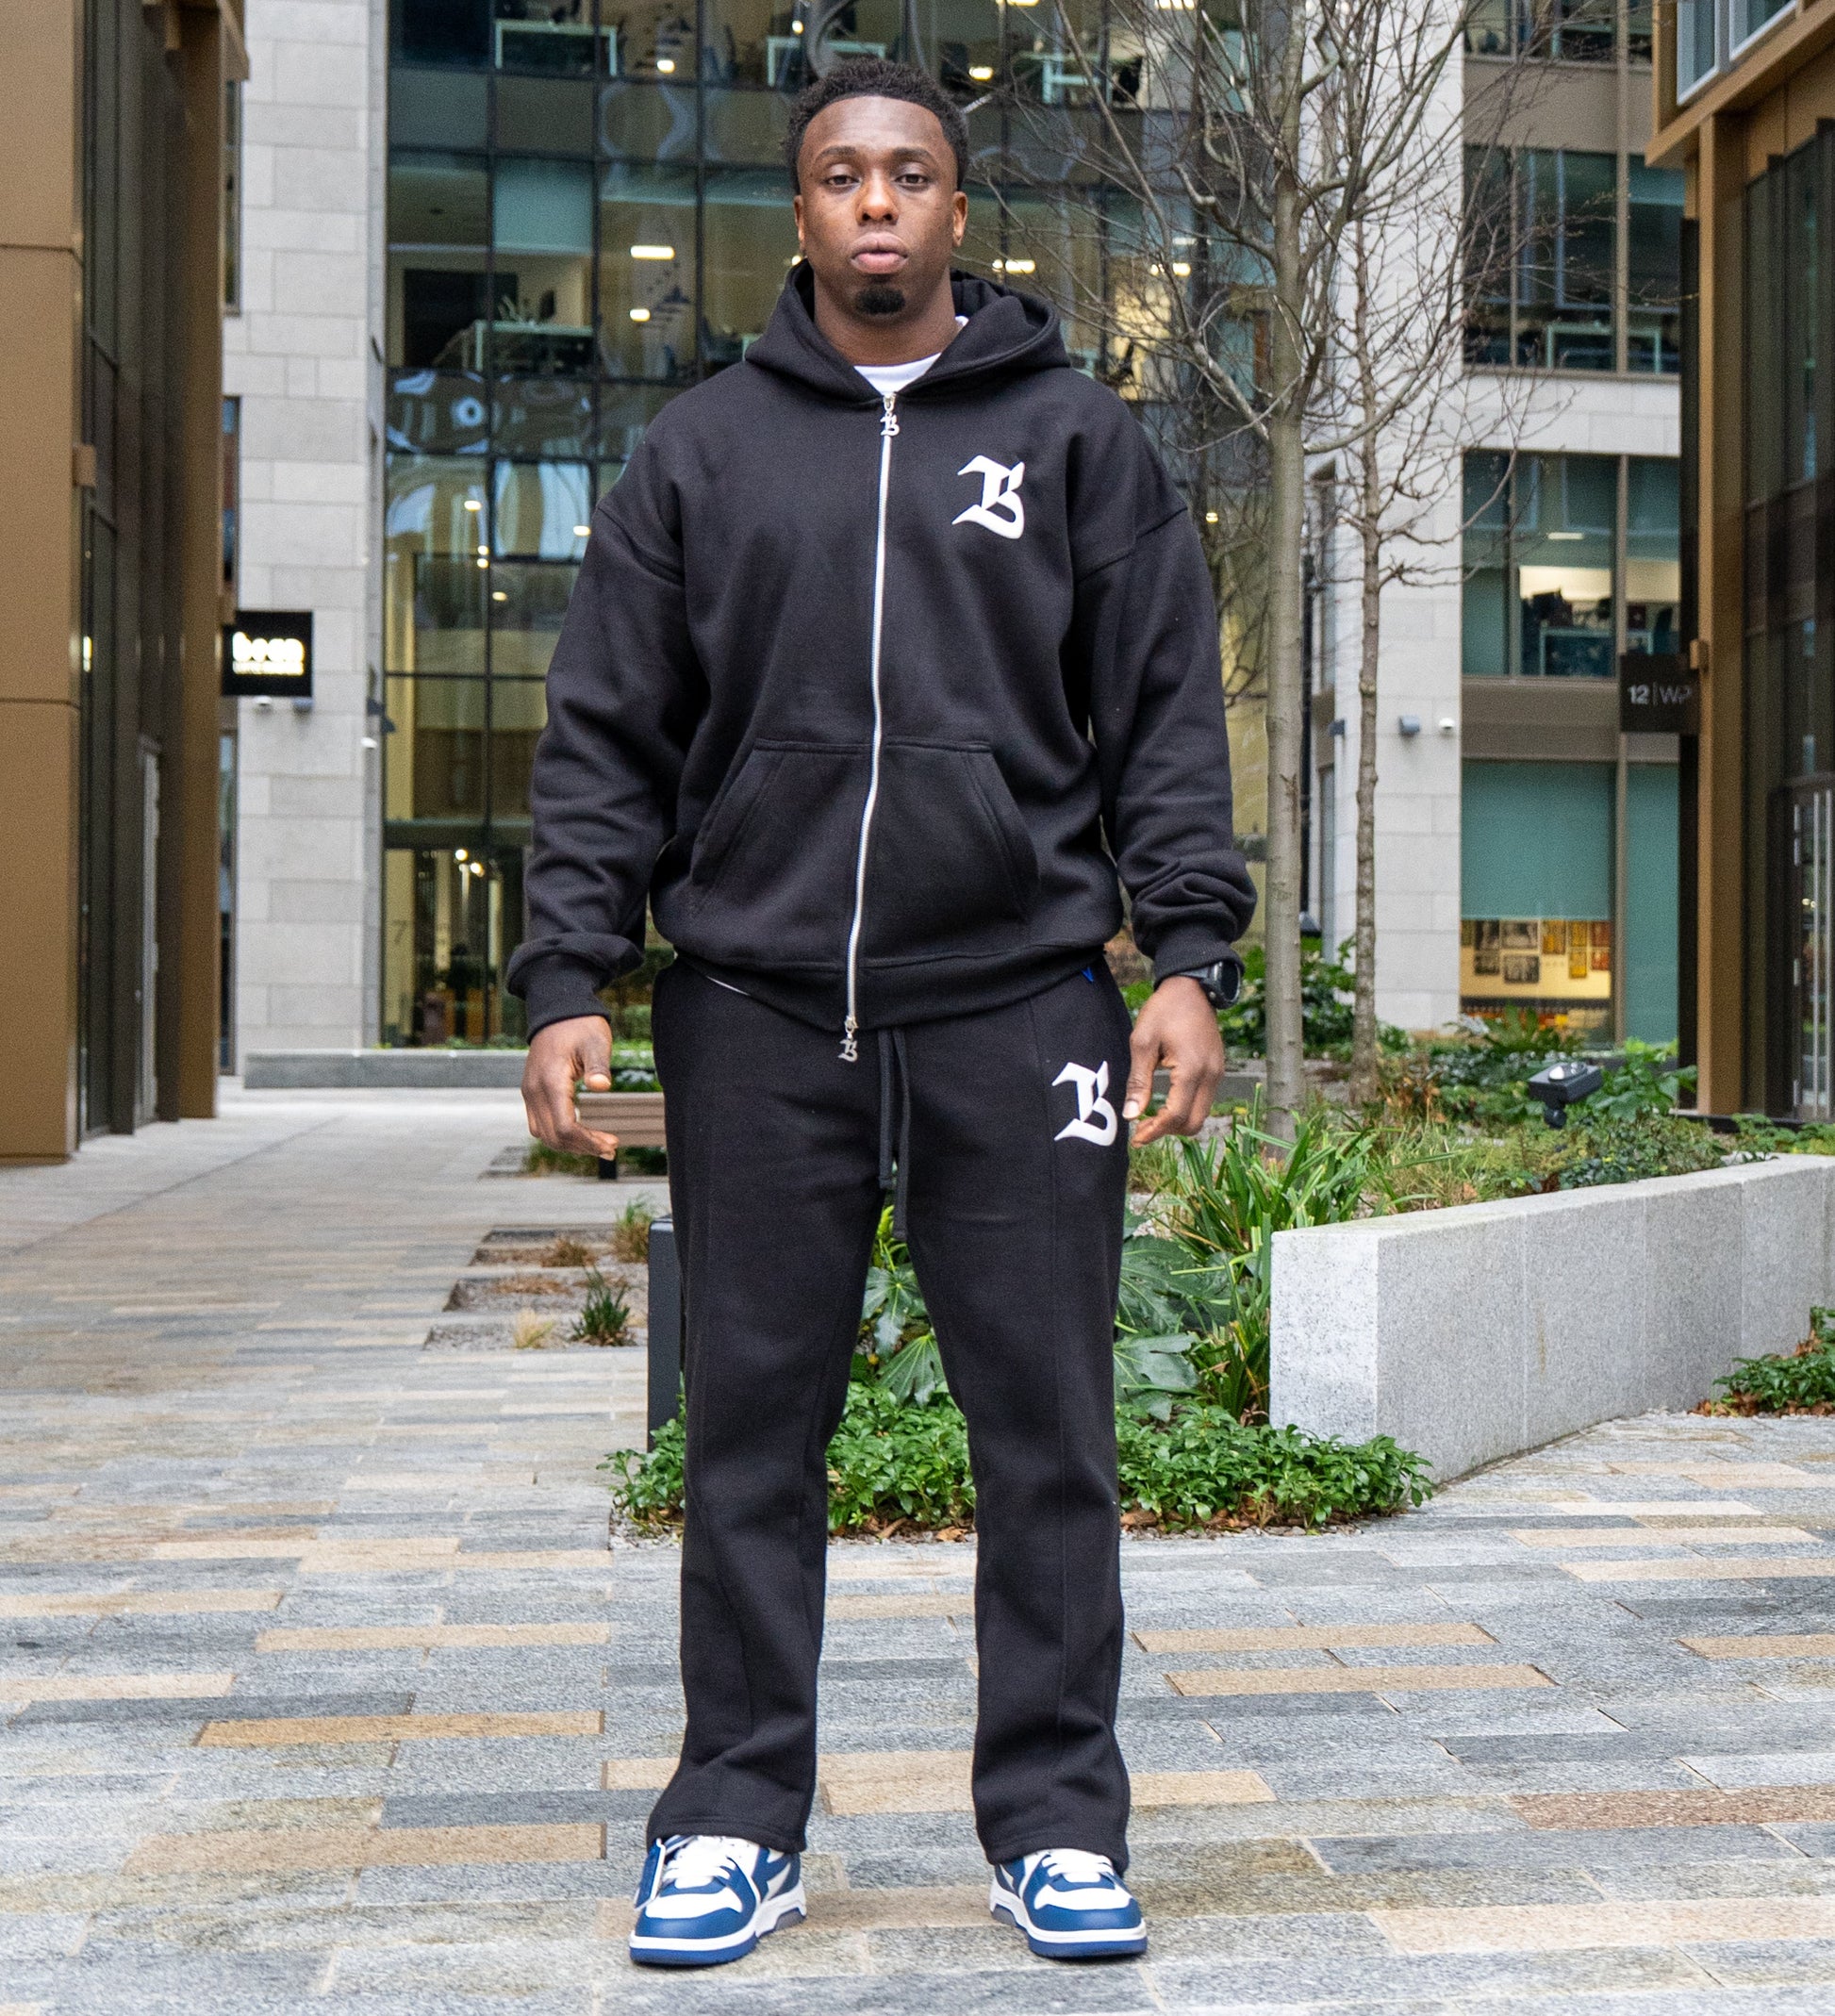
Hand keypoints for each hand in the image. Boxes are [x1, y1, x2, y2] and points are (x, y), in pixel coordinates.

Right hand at [521, 1016, 620, 1159]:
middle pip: (554, 1137)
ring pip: (545, 1134)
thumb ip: (598, 1066)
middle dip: (583, 1147)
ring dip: (571, 1144)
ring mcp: (530, 1093)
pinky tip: (582, 1133)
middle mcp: (534, 1091)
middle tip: (612, 1147)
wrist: (557, 1012)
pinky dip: (560, 1133)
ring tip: (600, 1144)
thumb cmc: (580, 1026)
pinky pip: (541, 1123)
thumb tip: (602, 1086)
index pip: (565, 1128)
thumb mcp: (595, 1042)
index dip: (588, 1142)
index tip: (612, 1143)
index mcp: (550, 1082)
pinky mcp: (532, 1092)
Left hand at [1123, 977, 1224, 1144]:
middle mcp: (1211, 1076)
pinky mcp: (1217, 1070)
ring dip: (1177, 1121)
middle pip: (1194, 1123)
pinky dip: (1186, 1109)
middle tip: (1142, 1128)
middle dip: (1167, 1131)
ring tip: (1151, 1116)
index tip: (1136, 1138)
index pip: (1176, 1116)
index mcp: (1191, 1070)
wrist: (1191, 988)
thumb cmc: (1163, 1011)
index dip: (1155, 1131)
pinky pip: (1204, 1101)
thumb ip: (1138, 1081)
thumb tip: (1131, 1115)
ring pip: (1201, 1115)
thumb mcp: (1142, 1042)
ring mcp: (1217, 1074)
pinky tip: (1166, 1102)